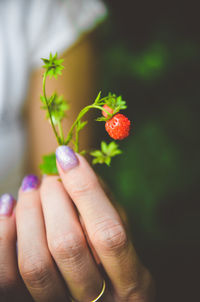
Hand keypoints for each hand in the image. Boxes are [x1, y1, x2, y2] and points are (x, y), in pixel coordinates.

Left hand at [14, 146, 153, 300]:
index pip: (109, 233)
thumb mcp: (121, 233)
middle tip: (50, 177)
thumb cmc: (111, 259)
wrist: (98, 299)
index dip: (86, 191)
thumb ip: (102, 202)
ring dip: (28, 213)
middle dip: (54, 199)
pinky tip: (10, 206)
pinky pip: (7, 277)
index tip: (67, 156)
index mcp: (132, 283)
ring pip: (35, 264)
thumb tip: (71, 163)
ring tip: (32, 187)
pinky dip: (4, 232)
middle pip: (67, 246)